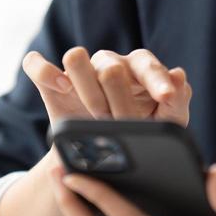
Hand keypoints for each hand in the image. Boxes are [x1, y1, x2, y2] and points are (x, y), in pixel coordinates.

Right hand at [22, 46, 191, 125]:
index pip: (147, 64)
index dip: (157, 80)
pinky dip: (46, 72)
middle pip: (110, 65)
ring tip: (96, 116)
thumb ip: (177, 103)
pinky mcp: (49, 81)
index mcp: (138, 69)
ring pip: (75, 57)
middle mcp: (108, 63)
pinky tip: (62, 88)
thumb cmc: (140, 132)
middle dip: (118, 102)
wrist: (102, 158)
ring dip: (88, 91)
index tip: (166, 98)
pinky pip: (36, 64)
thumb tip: (179, 75)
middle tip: (121, 126)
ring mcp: (79, 70)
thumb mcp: (165, 125)